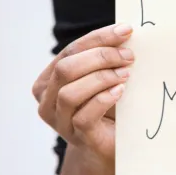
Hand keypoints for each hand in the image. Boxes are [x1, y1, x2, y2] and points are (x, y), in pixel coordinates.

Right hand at [33, 24, 134, 168]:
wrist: (108, 144)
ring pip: (70, 93)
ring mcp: (59, 121)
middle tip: (129, 56)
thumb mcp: (101, 77)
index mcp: (49, 79)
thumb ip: (104, 58)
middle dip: (100, 57)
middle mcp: (47, 100)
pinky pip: (84, 116)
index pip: (71, 51)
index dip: (98, 38)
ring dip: (102, 78)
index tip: (126, 30)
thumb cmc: (106, 105)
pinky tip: (120, 91)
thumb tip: (125, 32)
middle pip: (66, 69)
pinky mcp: (77, 136)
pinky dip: (103, 99)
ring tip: (126, 74)